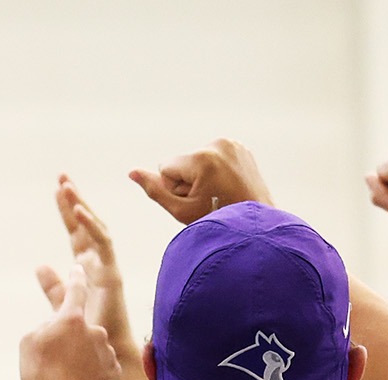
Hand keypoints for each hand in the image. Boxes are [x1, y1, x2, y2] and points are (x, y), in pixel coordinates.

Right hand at [21, 264, 117, 379]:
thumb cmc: (42, 378)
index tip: (79, 268)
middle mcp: (95, 330)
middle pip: (79, 327)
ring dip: (79, 357)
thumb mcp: (29, 344)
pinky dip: (91, 372)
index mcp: (72, 318)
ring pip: (90, 348)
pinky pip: (100, 365)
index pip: (76, 288)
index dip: (75, 277)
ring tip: (65, 378)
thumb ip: (44, 326)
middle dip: (69, 339)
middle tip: (54, 361)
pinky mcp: (114, 370)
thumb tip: (55, 326)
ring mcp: (107, 351)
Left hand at [54, 176, 135, 343]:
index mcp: (88, 266)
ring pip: (96, 228)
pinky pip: (103, 244)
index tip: (57, 189)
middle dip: (75, 200)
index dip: (67, 210)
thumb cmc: (91, 331)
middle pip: (87, 224)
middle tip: (62, 177)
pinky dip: (90, 226)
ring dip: (81, 207)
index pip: (76, 231)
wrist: (106, 354)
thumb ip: (54, 285)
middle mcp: (99, 262)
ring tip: (66, 187)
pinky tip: (78, 212)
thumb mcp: (65, 303)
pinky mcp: (112, 275)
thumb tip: (40, 265)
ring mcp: (107, 267)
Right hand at [130, 138, 271, 224]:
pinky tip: (228, 186)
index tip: (196, 201)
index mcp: (203, 158)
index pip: (166, 167)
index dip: (174, 188)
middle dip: (189, 181)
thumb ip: (155, 190)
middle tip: (210, 200)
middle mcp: (219, 145)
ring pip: (197, 160)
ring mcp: (233, 144)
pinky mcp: (240, 147)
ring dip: (202, 176)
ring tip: (220, 194)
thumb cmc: (216, 223)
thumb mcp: (181, 211)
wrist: (255, 227)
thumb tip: (132, 172)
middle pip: (182, 163)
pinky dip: (216, 171)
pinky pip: (214, 157)